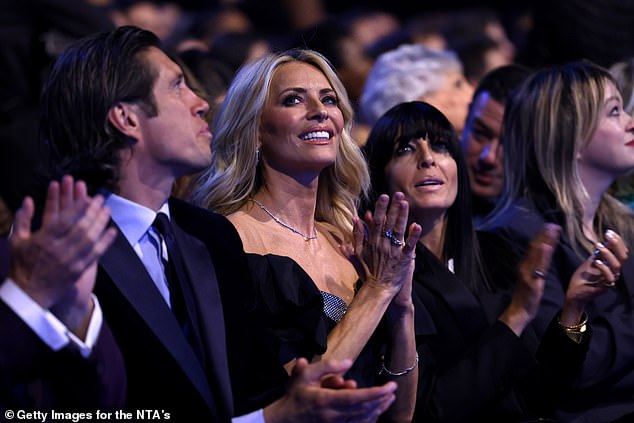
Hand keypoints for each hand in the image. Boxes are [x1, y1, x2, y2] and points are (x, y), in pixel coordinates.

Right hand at [9, 176, 115, 333]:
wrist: (28, 294)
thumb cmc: (22, 265)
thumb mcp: (16, 241)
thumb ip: (22, 219)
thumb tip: (28, 200)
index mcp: (43, 241)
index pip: (64, 221)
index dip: (78, 208)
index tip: (88, 198)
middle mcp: (58, 250)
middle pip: (81, 228)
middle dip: (93, 212)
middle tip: (101, 201)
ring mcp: (70, 261)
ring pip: (91, 239)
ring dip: (101, 223)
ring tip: (107, 211)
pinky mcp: (78, 270)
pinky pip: (95, 254)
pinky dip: (105, 242)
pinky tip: (112, 231)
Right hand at [263, 358, 396, 422]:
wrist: (285, 419)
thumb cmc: (296, 395)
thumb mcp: (305, 375)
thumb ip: (327, 367)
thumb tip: (348, 362)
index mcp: (325, 400)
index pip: (355, 398)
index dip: (375, 393)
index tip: (389, 386)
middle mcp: (332, 415)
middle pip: (363, 409)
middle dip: (380, 399)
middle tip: (393, 389)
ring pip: (362, 419)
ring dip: (378, 409)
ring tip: (389, 398)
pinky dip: (369, 418)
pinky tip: (377, 410)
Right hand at [345, 193, 420, 301]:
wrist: (378, 289)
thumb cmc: (369, 270)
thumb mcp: (359, 252)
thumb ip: (358, 235)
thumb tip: (355, 218)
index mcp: (373, 241)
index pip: (378, 221)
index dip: (381, 208)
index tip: (384, 196)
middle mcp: (383, 244)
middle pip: (389, 222)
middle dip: (393, 207)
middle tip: (398, 194)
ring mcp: (394, 251)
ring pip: (399, 230)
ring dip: (402, 216)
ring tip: (405, 203)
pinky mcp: (404, 260)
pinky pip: (409, 246)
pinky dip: (413, 236)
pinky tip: (416, 225)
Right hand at [500, 223, 559, 335]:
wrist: (520, 310)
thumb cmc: (527, 296)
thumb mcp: (531, 279)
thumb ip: (534, 268)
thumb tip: (541, 258)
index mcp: (524, 266)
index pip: (533, 248)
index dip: (541, 236)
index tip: (549, 226)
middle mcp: (524, 267)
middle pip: (534, 248)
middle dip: (543, 235)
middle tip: (552, 224)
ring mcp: (527, 274)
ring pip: (536, 254)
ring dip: (544, 241)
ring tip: (551, 231)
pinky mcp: (532, 282)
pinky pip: (538, 267)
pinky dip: (542, 255)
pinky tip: (546, 247)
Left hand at [560, 229, 628, 325]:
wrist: (574, 292)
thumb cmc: (583, 278)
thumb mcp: (591, 262)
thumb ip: (599, 254)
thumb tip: (605, 241)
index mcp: (612, 266)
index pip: (622, 252)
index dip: (618, 241)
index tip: (608, 232)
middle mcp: (614, 272)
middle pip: (623, 257)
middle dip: (616, 244)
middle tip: (607, 235)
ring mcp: (610, 280)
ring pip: (617, 266)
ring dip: (608, 253)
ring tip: (598, 245)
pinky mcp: (603, 287)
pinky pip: (609, 277)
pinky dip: (603, 267)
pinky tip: (596, 261)